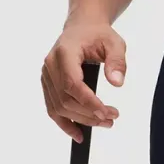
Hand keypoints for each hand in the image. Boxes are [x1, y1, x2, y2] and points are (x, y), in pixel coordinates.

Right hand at [41, 20, 126, 141]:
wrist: (82, 28)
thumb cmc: (97, 34)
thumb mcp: (115, 43)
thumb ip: (117, 61)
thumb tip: (117, 83)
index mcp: (64, 52)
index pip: (72, 84)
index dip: (88, 102)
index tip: (107, 113)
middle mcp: (50, 65)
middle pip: (65, 99)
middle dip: (88, 114)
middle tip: (112, 119)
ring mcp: (46, 76)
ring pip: (58, 107)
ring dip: (80, 120)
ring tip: (104, 123)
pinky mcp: (48, 84)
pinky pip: (52, 108)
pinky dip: (64, 123)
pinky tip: (78, 134)